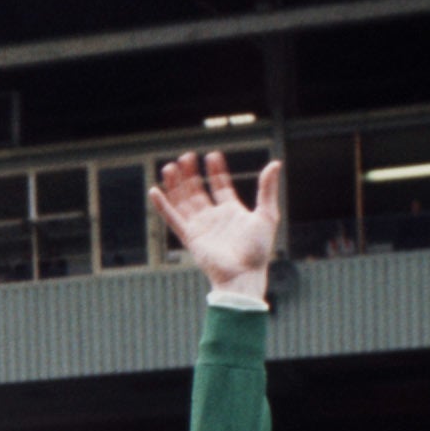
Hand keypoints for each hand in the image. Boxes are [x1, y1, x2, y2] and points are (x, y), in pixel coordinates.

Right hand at [149, 151, 284, 299]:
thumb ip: (267, 188)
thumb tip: (275, 163)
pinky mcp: (190, 238)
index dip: (216, 171)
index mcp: (232, 212)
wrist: (243, 274)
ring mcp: (200, 227)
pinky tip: (154, 191)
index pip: (220, 186)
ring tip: (170, 166)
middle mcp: (214, 218)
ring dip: (176, 185)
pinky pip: (172, 219)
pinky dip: (163, 206)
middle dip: (191, 174)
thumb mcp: (267, 213)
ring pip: (184, 201)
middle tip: (186, 157)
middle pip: (198, 191)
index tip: (212, 156)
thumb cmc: (258, 250)